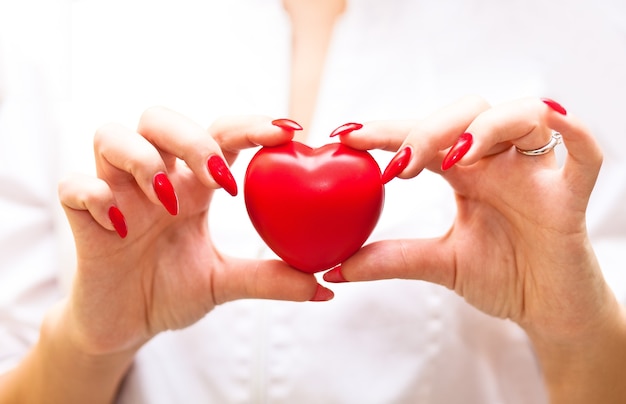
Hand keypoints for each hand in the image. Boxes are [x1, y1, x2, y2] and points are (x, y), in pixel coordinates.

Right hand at [58, 108, 331, 355]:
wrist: (124, 325)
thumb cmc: (171, 291)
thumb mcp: (225, 284)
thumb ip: (270, 280)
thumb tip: (327, 288)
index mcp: (191, 186)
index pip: (219, 135)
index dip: (250, 125)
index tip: (289, 132)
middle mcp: (153, 178)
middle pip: (159, 117)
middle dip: (192, 136)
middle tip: (221, 177)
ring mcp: (114, 192)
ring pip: (111, 134)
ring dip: (143, 157)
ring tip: (167, 197)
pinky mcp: (81, 218)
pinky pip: (74, 186)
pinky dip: (95, 197)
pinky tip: (120, 226)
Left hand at [326, 96, 618, 342]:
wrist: (548, 311)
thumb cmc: (502, 277)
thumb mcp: (439, 265)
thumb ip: (391, 260)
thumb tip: (334, 269)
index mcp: (467, 173)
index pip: (424, 136)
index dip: (386, 130)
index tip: (345, 136)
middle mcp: (500, 163)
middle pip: (468, 112)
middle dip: (428, 129)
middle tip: (397, 167)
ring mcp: (536, 174)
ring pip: (520, 116)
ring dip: (484, 127)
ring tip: (452, 160)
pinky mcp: (571, 196)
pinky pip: (583, 153)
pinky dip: (572, 131)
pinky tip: (549, 122)